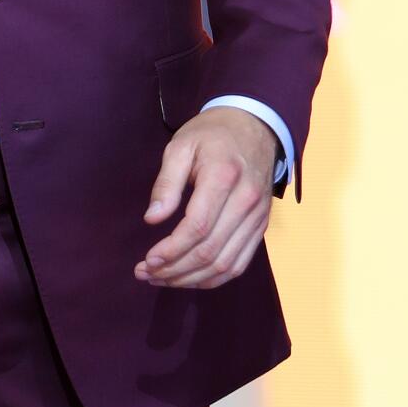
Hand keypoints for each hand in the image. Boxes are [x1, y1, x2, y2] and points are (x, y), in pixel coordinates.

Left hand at [137, 105, 276, 290]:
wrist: (255, 126)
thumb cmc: (212, 135)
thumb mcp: (181, 147)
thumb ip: (166, 183)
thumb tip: (152, 219)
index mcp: (223, 178)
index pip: (197, 227)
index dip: (171, 250)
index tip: (147, 260)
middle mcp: (246, 202)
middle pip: (210, 251)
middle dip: (175, 270)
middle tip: (145, 273)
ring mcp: (257, 217)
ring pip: (225, 264)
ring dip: (190, 279)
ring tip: (162, 279)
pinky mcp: (261, 227)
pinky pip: (239, 264)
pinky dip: (213, 279)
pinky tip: (189, 279)